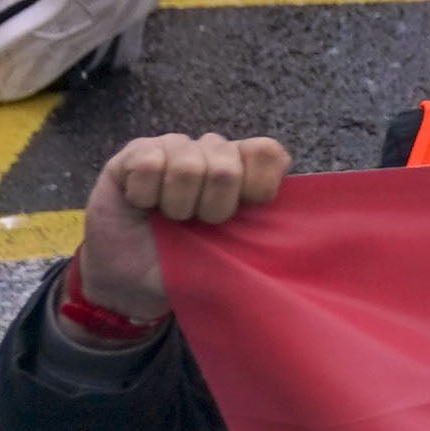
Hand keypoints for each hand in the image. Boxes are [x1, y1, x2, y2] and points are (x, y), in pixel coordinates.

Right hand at [72, 129, 290, 320]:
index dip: (258, 185)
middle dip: (212, 208)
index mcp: (244, 170)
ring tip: (167, 217)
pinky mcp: (136, 152)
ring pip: (188, 165)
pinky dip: (144, 195)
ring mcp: (175, 147)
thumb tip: (298, 220)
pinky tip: (141, 204)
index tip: (241, 216)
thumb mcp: (233, 257)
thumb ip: (264, 232)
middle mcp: (212, 152)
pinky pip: (149, 164)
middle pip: (228, 167)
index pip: (267, 152)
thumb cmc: (187, 265)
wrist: (131, 283)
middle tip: (196, 224)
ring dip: (176, 205)